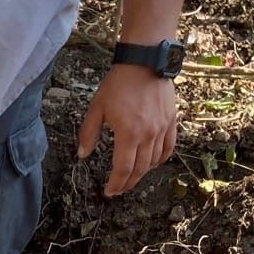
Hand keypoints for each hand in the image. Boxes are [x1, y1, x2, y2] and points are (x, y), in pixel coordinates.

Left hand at [77, 65, 177, 197]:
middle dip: (128, 183)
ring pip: (154, 161)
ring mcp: (162, 129)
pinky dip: (161, 159)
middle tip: (118, 189)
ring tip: (132, 178)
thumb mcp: (97, 107)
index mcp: (128, 133)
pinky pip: (168, 148)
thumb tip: (82, 154)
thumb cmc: (118, 83)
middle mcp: (148, 135)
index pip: (122, 168)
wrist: (144, 62)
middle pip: (139, 169)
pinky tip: (153, 163)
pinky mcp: (171, 122)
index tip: (109, 191)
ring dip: (142, 173)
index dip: (116, 184)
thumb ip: (89, 132)